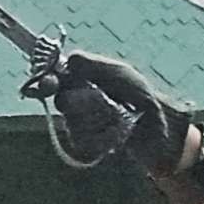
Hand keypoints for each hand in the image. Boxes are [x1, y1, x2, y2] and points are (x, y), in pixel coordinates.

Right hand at [29, 47, 179, 165]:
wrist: (156, 127)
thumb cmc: (140, 96)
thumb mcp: (120, 73)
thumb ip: (95, 65)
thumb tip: (71, 58)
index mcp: (80, 81)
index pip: (52, 79)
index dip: (47, 81)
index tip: (49, 83)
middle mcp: (75, 103)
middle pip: (62, 102)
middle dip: (85, 101)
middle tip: (104, 100)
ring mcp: (78, 125)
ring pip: (74, 123)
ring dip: (101, 119)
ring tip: (120, 117)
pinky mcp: (86, 146)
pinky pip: (84, 141)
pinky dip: (105, 135)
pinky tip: (118, 133)